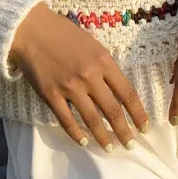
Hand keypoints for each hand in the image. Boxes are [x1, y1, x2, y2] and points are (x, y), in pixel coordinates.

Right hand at [9, 4, 148, 150]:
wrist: (32, 29)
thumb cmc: (64, 33)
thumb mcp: (93, 44)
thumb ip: (105, 66)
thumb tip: (116, 88)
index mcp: (104, 61)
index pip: (127, 93)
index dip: (138, 113)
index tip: (145, 127)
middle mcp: (90, 76)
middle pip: (113, 110)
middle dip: (124, 131)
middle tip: (131, 145)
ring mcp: (70, 87)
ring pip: (92, 120)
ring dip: (103, 137)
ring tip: (111, 148)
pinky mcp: (51, 95)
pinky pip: (66, 120)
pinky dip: (76, 134)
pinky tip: (83, 142)